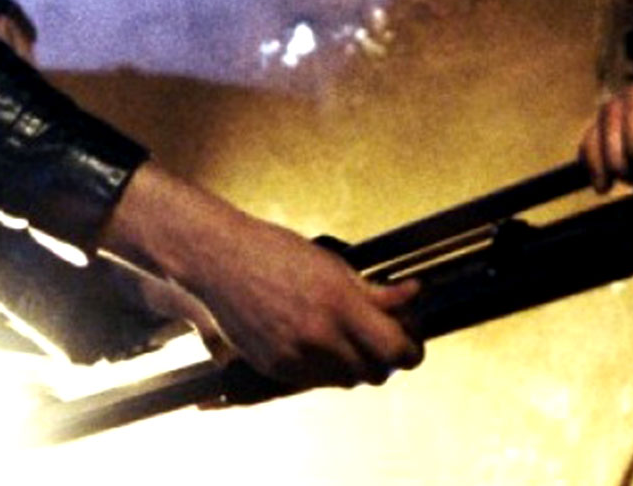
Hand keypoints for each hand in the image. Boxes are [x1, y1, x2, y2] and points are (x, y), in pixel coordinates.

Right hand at [99, 163, 421, 388]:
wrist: (218, 261)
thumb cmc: (274, 252)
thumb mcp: (333, 264)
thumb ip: (375, 290)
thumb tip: (414, 295)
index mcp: (339, 303)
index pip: (396, 350)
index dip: (411, 349)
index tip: (411, 340)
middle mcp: (319, 336)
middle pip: (375, 372)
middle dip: (385, 357)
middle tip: (383, 336)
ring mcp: (295, 357)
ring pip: (346, 380)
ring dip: (356, 364)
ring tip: (348, 335)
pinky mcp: (275, 369)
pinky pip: (315, 381)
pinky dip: (325, 367)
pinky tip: (319, 340)